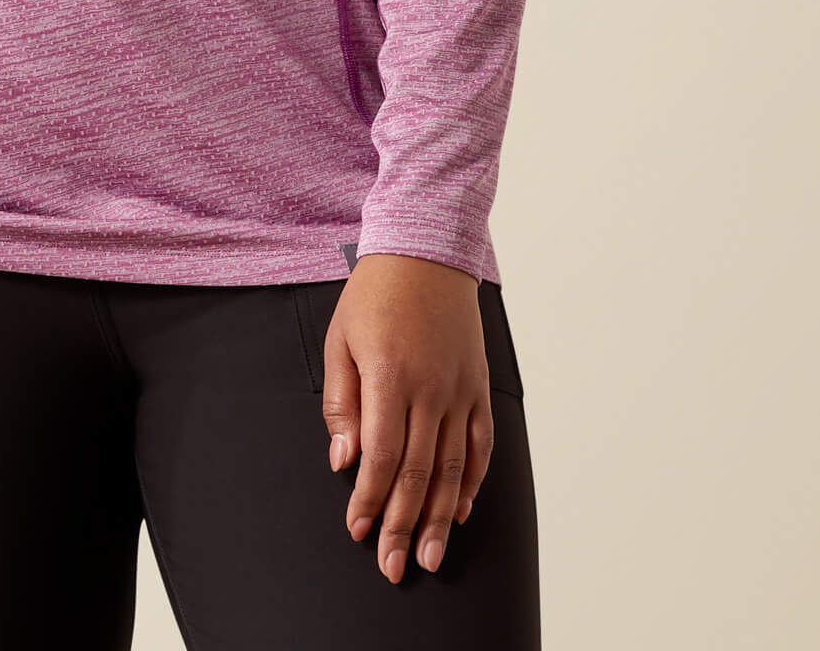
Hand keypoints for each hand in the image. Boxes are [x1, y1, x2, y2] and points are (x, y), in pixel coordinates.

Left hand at [320, 252, 493, 582]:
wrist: (425, 253)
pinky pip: (480, 445)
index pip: (382, 456)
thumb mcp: (340, 340)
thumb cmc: (374, 296)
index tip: (358, 531)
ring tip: (429, 556)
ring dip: (438, 517)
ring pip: (452, 468)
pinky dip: (471, 481)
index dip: (369, 499)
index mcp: (391, 377)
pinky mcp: (478, 387)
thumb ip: (341, 404)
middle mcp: (431, 390)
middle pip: (419, 473)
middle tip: (393, 566)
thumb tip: (344, 460)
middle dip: (401, 525)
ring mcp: (460, 390)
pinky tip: (459, 509)